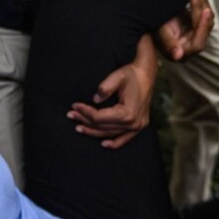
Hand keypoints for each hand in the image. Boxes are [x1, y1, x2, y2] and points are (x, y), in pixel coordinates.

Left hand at [67, 34, 156, 149]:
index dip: (85, 112)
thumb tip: (95, 100)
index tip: (74, 105)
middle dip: (84, 120)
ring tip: (79, 127)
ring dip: (93, 131)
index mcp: (128, 112)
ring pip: (110, 133)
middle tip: (71, 115)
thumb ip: (105, 88)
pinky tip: (103, 144)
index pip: (99, 117)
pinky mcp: (139, 126)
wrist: (147, 74)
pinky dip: (114, 143)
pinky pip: (124, 139)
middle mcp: (133, 123)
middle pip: (102, 126)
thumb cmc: (131, 74)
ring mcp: (137, 126)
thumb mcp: (117, 76)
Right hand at [155, 0, 213, 61]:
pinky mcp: (198, 26)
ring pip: (208, 19)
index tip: (205, 11)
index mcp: (181, 54)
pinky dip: (202, 1)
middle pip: (205, 29)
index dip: (202, 29)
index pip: (198, 44)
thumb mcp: (160, 32)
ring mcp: (195, 36)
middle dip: (201, 9)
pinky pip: (206, 13)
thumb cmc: (152, 26)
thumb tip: (178, 56)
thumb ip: (169, 43)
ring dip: (203, 2)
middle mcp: (190, 47)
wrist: (151, 16)